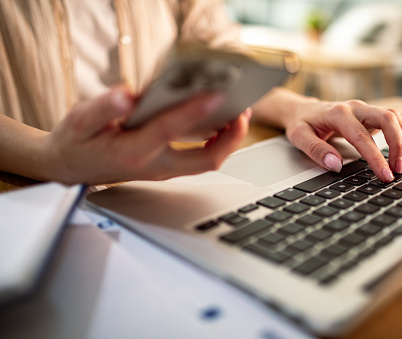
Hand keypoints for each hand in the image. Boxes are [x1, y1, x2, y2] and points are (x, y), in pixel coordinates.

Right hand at [43, 87, 248, 184]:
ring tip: (239, 113)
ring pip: (206, 163)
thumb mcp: (78, 121)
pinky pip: (199, 160)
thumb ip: (101, 108)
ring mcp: (163, 171)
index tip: (215, 94)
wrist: (70, 168)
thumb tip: (126, 96)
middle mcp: (153, 166)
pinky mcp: (166, 168)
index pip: (169, 131)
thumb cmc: (76, 143)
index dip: (194, 112)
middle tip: (244, 112)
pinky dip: (216, 142)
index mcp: (131, 151)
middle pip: (204, 161)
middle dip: (230, 138)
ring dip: (227, 141)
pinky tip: (222, 123)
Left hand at [267, 93, 401, 181]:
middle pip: (387, 118)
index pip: (362, 137)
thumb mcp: (299, 137)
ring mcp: (364, 108)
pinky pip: (394, 117)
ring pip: (395, 116)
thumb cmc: (302, 124)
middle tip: (399, 169)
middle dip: (399, 144)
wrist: (303, 110)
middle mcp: (355, 107)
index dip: (376, 157)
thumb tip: (335, 165)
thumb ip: (316, 150)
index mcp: (337, 114)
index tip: (385, 175)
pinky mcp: (370, 113)